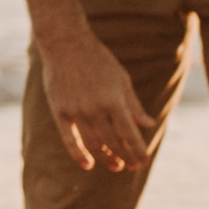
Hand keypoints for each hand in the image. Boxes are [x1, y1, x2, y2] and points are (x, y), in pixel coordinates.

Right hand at [34, 27, 154, 175]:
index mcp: (114, 100)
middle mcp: (96, 109)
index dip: (138, 151)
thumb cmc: (98, 59)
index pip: (130, 134)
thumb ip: (133, 105)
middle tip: (131, 165)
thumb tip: (148, 125)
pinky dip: (78, 155)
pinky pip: (69, 139)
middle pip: (113, 142)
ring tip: (115, 165)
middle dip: (125, 157)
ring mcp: (76, 111)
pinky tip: (88, 165)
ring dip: (106, 158)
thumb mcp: (121, 79)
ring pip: (94, 144)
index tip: (143, 161)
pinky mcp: (60, 111)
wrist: (65, 43)